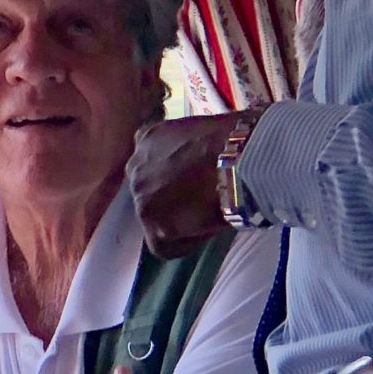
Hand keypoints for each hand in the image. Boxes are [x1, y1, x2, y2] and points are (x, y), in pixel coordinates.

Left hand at [130, 113, 239, 258]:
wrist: (236, 158)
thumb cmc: (234, 138)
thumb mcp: (205, 128)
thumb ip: (193, 142)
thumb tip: (210, 154)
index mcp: (148, 136)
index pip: (153, 158)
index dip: (174, 170)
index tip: (196, 176)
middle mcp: (136, 164)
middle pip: (150, 189)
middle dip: (173, 195)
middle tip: (201, 199)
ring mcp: (141, 196)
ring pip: (156, 217)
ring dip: (180, 219)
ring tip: (210, 215)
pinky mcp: (153, 225)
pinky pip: (166, 245)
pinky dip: (188, 242)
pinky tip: (209, 230)